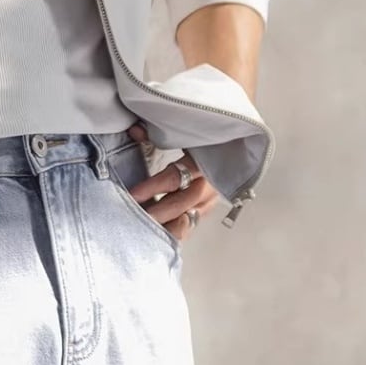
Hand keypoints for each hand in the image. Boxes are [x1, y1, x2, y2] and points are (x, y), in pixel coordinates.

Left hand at [126, 123, 219, 240]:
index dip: (152, 188)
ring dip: (167, 225)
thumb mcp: (182, 132)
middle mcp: (210, 182)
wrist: (234, 144)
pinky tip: (159, 233)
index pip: (174, 177)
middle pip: (182, 202)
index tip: (132, 195)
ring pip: (189, 217)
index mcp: (203, 160)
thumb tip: (134, 131)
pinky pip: (192, 221)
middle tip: (135, 218)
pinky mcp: (210, 206)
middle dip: (157, 212)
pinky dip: (176, 227)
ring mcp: (213, 197)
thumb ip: (155, 132)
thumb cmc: (203, 137)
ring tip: (144, 231)